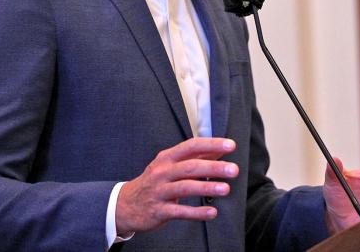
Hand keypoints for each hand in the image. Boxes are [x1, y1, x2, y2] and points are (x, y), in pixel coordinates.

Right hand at [116, 137, 239, 234]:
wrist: (126, 204)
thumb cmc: (155, 181)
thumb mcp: (171, 165)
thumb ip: (195, 158)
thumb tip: (220, 150)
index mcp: (167, 158)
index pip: (191, 146)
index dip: (211, 144)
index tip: (230, 145)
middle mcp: (163, 172)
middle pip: (190, 167)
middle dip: (213, 167)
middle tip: (233, 170)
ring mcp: (160, 191)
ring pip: (185, 188)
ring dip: (206, 187)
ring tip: (226, 189)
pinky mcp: (159, 210)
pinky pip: (180, 212)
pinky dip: (196, 212)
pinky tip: (212, 213)